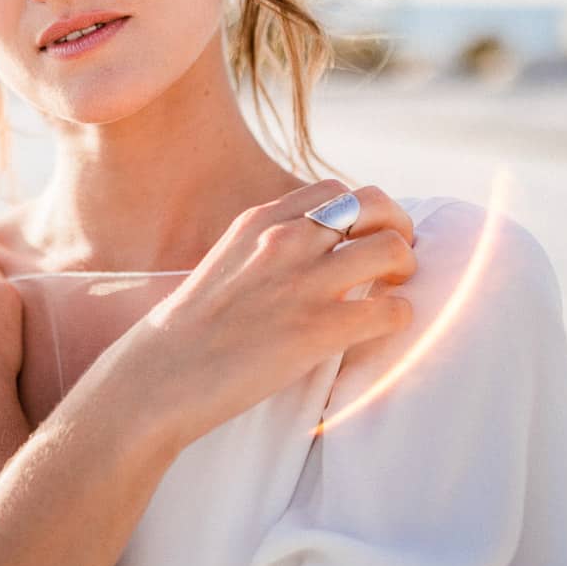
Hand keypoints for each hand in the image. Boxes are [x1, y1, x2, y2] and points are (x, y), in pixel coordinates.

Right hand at [121, 180, 417, 451]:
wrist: (161, 374)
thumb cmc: (188, 330)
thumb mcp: (224, 263)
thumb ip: (264, 249)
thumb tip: (306, 254)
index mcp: (259, 221)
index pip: (335, 190)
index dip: (363, 211)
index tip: (364, 237)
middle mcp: (284, 240)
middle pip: (374, 205)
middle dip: (397, 227)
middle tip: (395, 256)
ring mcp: (303, 282)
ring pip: (392, 249)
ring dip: (404, 268)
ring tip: (393, 289)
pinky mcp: (318, 329)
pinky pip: (391, 310)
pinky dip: (399, 317)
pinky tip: (383, 327)